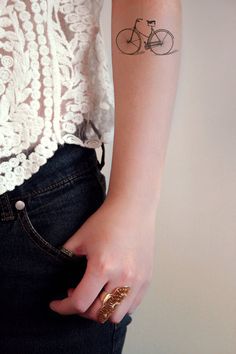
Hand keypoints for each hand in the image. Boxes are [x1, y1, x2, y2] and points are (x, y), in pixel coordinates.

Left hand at [49, 198, 155, 323]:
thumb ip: (66, 258)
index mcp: (102, 267)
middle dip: (81, 310)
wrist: (132, 209)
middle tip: (76, 295)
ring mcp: (137, 280)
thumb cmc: (107, 220)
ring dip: (102, 311)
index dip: (63, 307)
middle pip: (98, 314)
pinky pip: (132, 306)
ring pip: (116, 315)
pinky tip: (111, 292)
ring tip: (96, 295)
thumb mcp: (79, 238)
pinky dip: (119, 305)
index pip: (79, 303)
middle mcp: (122, 277)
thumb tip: (58, 274)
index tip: (56, 304)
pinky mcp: (146, 279)